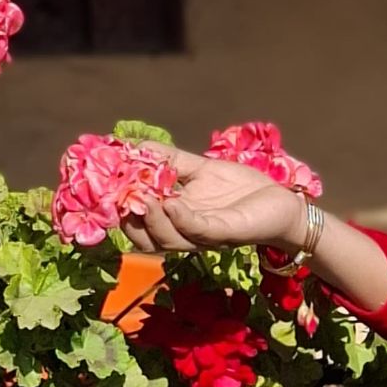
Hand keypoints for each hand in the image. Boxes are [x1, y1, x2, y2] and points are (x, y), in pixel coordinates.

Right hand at [122, 148, 303, 256]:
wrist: (281, 201)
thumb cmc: (241, 188)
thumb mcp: (200, 169)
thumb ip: (168, 160)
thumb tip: (133, 145)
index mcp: (175, 217)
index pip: (137, 221)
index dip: (118, 206)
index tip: (105, 183)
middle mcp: (185, 231)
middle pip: (145, 239)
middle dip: (129, 220)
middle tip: (118, 196)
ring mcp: (205, 235)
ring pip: (167, 240)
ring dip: (152, 221)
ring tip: (143, 198)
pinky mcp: (226, 232)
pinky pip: (198, 230)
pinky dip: (181, 218)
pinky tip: (171, 203)